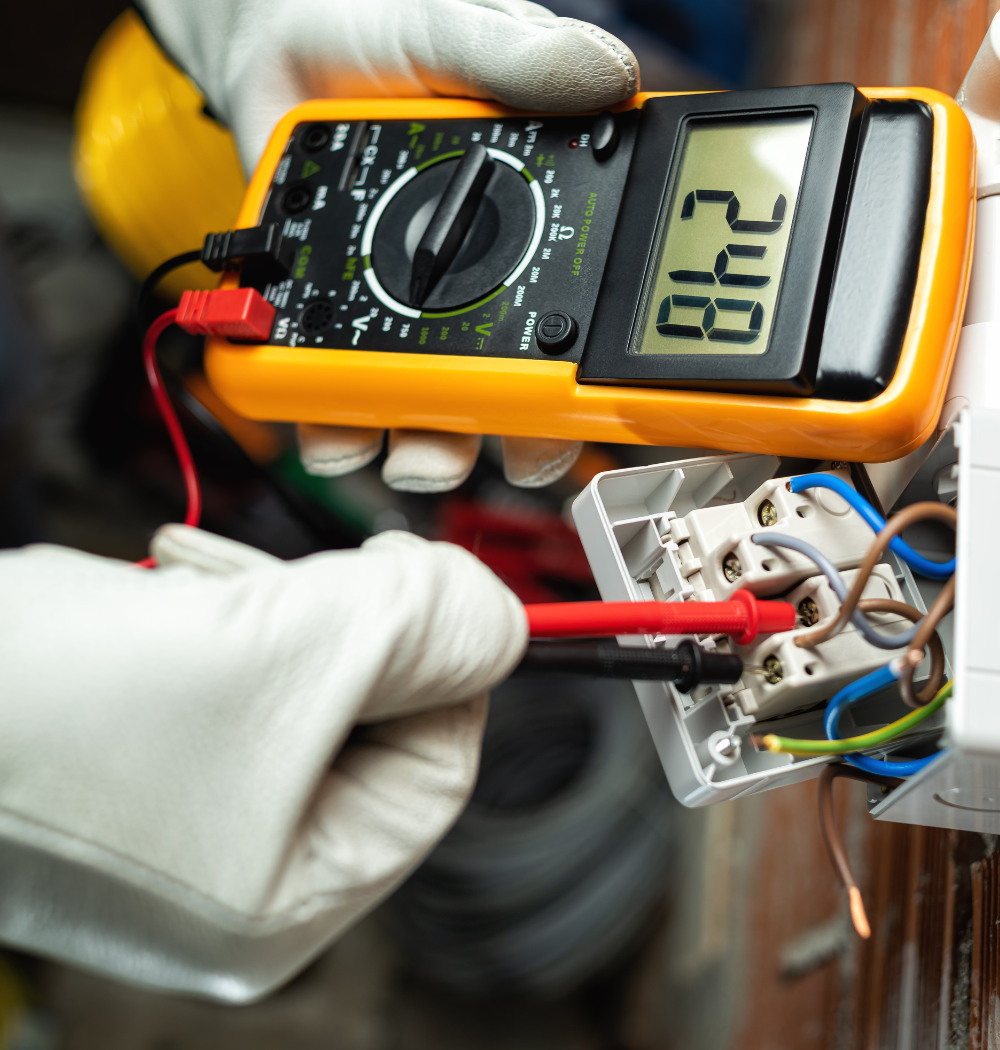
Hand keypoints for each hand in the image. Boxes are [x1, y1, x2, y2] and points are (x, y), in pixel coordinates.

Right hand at [0, 526, 525, 999]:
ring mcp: (171, 824)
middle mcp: (231, 878)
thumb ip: (421, 626)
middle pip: (360, 723)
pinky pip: (212, 680)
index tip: (427, 585)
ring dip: (257, 609)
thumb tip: (498, 618)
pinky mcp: (122, 765)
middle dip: (336, 626)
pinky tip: (145, 597)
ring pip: (285, 686)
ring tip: (183, 582)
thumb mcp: (284, 649)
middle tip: (298, 571)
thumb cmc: (36, 713)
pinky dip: (197, 619)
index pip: (434, 771)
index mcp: (285, 899)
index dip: (448, 667)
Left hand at [138, 0, 638, 491]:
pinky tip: (332, 428)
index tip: (608, 402)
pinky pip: (339, 402)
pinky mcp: (336, 331)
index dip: (606, 368)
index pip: (589, 310)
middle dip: (522, 438)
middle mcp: (479, 292)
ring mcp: (408, 320)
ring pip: (435, 417)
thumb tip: (608, 78)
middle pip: (520, 392)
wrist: (273, 48)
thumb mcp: (457, 34)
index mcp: (532, 231)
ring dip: (431, 452)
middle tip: (521, 452)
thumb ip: (518, 59)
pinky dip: (335, 430)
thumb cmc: (376, 37)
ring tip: (410, 453)